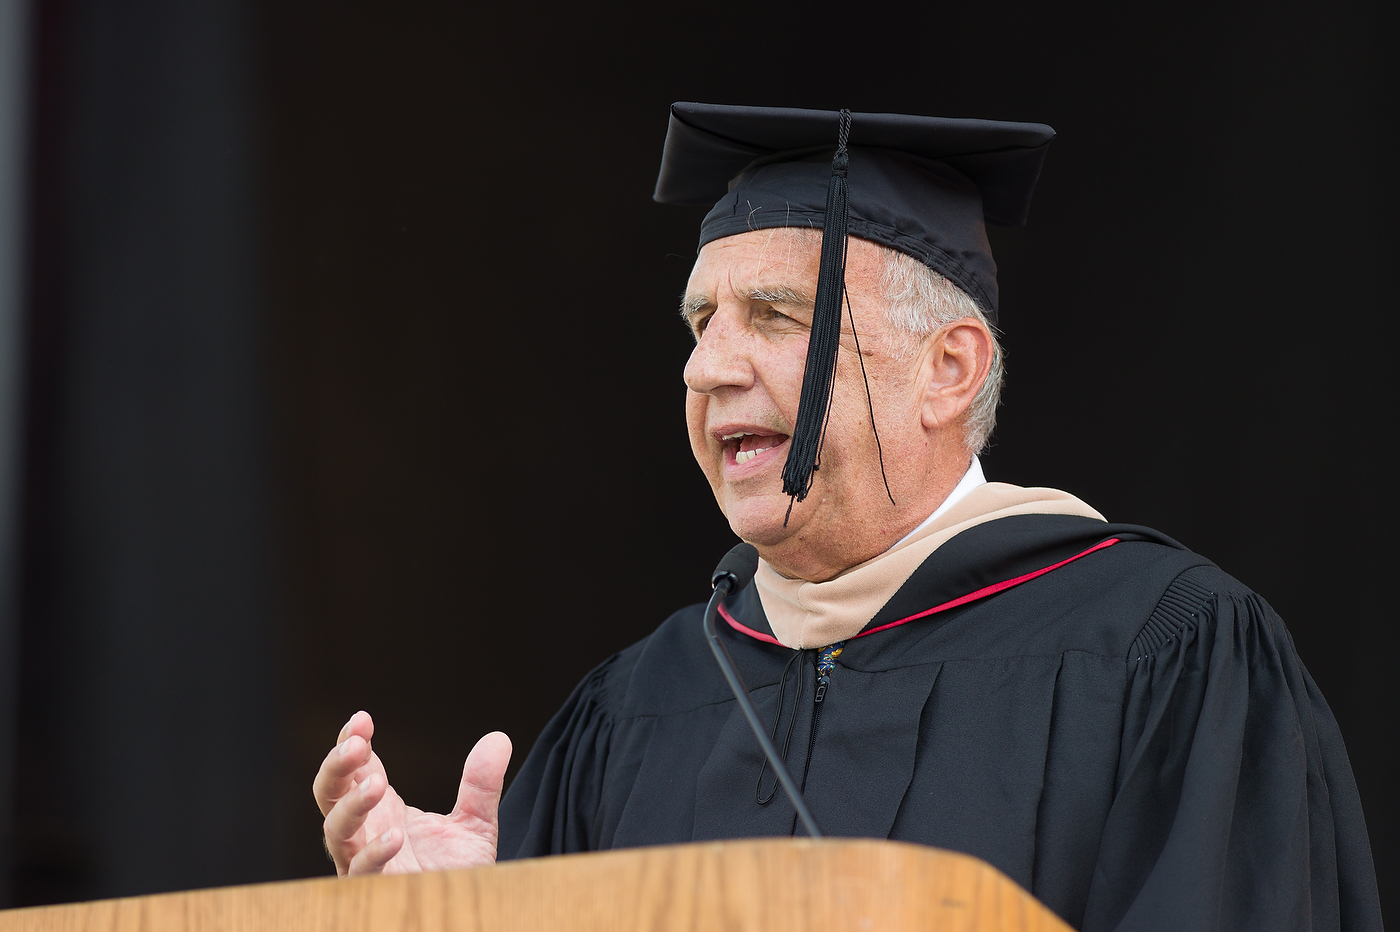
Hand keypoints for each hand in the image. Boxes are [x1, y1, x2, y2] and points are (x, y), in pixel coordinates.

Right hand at [313, 710, 511, 875]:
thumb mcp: (476, 825)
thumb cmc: (458, 874)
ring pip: (335, 831)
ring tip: (377, 785)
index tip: (363, 719)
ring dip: (351, 805)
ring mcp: (364, 863)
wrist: (464, 917)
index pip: (354, 769)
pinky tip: (394, 836)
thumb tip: (499, 738)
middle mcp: (365, 833)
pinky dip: (372, 853)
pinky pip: (360, 873)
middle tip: (356, 744)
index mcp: (382, 810)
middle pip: (329, 795)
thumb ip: (482, 785)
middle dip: (336, 766)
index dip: (351, 742)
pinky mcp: (375, 891)